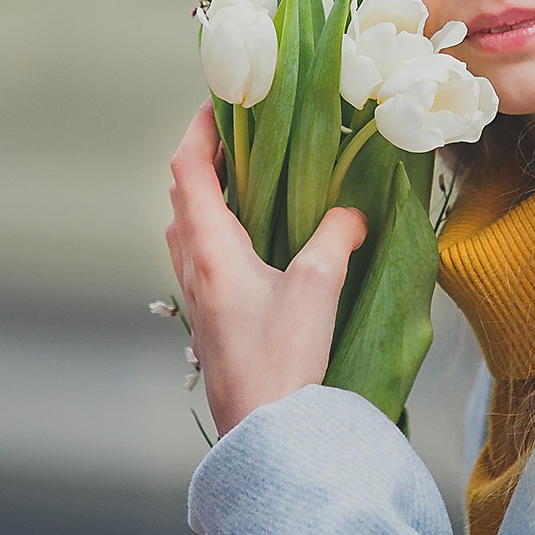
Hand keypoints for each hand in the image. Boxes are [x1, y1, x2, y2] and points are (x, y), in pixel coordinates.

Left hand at [165, 101, 367, 434]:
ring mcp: (197, 296)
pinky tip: (257, 238)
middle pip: (182, 195)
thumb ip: (334, 237)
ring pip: (188, 226)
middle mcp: (194, 267)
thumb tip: (351, 212)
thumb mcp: (317, 287)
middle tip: (242, 133)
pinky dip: (219, 227)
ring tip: (249, 179)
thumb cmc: (282, 361)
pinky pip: (203, 255)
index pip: (188, 170)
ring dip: (208, 194)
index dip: (199, 129)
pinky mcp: (210, 318)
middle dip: (205, 156)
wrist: (265, 434)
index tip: (219, 101)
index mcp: (209, 249)